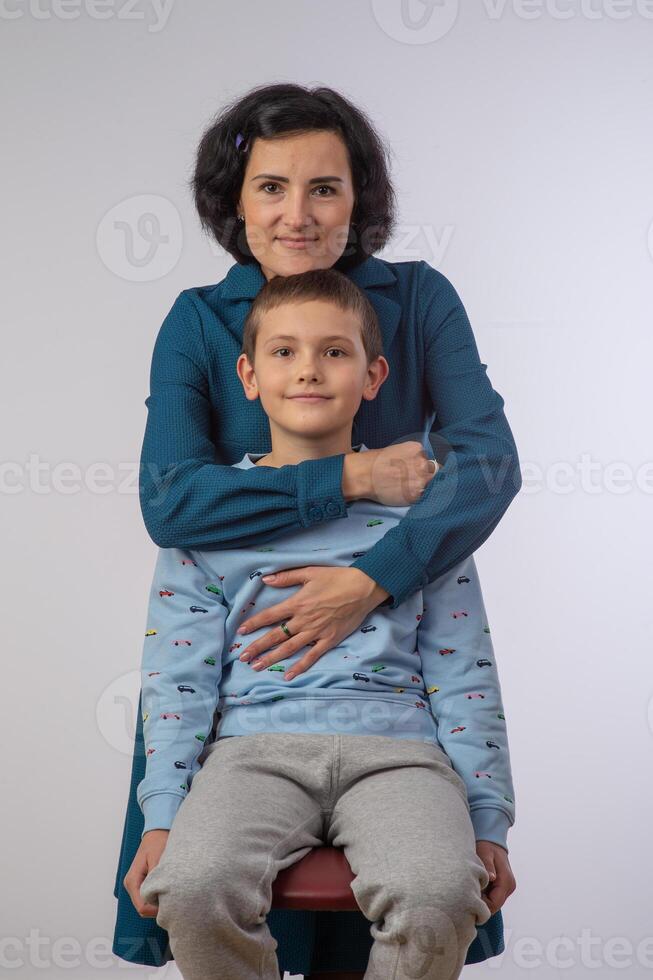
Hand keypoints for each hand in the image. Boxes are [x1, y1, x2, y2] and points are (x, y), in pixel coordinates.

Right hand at [123, 829, 168, 917]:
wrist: (157, 831)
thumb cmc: (158, 842)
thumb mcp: (158, 859)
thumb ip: (157, 878)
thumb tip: (161, 895)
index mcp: (132, 880)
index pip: (142, 907)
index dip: (156, 910)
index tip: (172, 904)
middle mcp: (131, 885)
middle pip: (144, 908)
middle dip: (158, 907)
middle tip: (175, 899)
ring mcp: (135, 884)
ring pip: (147, 904)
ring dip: (159, 902)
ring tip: (172, 892)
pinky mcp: (141, 883)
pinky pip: (149, 896)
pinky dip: (158, 896)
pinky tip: (168, 888)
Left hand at [236, 566, 389, 679]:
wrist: (363, 588)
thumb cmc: (337, 578)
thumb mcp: (310, 572)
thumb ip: (286, 577)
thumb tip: (266, 579)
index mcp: (297, 603)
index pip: (270, 616)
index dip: (253, 624)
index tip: (240, 631)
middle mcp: (303, 620)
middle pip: (275, 636)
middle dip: (257, 647)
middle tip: (242, 657)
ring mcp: (316, 632)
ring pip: (289, 648)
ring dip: (271, 658)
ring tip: (256, 667)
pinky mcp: (329, 640)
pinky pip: (311, 656)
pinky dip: (299, 666)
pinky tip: (287, 675)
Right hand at [354, 441, 438, 505]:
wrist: (363, 475)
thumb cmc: (373, 462)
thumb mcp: (396, 451)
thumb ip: (410, 457)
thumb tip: (417, 465)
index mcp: (417, 449)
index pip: (429, 458)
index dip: (425, 467)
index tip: (419, 471)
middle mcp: (422, 463)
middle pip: (434, 471)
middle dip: (426, 476)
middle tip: (412, 480)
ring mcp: (421, 479)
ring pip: (431, 484)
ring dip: (423, 487)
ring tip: (408, 488)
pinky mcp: (416, 494)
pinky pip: (423, 496)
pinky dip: (417, 497)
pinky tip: (406, 494)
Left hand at [475, 839, 516, 914]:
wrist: (493, 841)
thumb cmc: (487, 846)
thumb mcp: (485, 854)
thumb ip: (488, 867)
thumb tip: (491, 878)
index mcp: (506, 881)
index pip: (494, 904)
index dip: (481, 905)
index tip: (468, 900)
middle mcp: (509, 887)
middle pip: (494, 906)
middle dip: (481, 903)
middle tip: (468, 894)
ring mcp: (508, 888)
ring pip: (494, 902)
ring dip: (483, 899)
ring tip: (472, 887)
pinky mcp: (504, 886)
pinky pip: (494, 896)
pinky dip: (485, 894)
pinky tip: (478, 886)